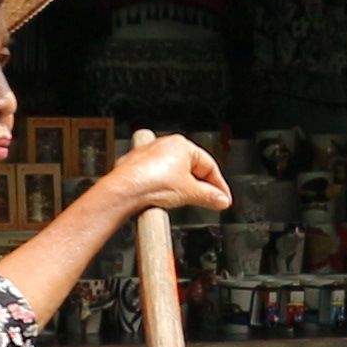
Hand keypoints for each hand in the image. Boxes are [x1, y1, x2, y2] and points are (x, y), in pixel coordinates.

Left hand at [85, 129, 232, 225]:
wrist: (123, 191)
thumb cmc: (151, 183)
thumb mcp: (190, 193)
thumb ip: (209, 197)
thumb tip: (221, 200)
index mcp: (182, 144)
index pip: (209, 166)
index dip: (218, 185)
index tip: (222, 198)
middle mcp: (165, 144)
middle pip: (192, 168)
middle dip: (200, 186)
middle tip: (208, 201)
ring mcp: (149, 154)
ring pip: (174, 172)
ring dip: (182, 186)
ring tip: (185, 201)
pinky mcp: (136, 165)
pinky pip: (158, 175)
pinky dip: (165, 186)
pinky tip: (165, 198)